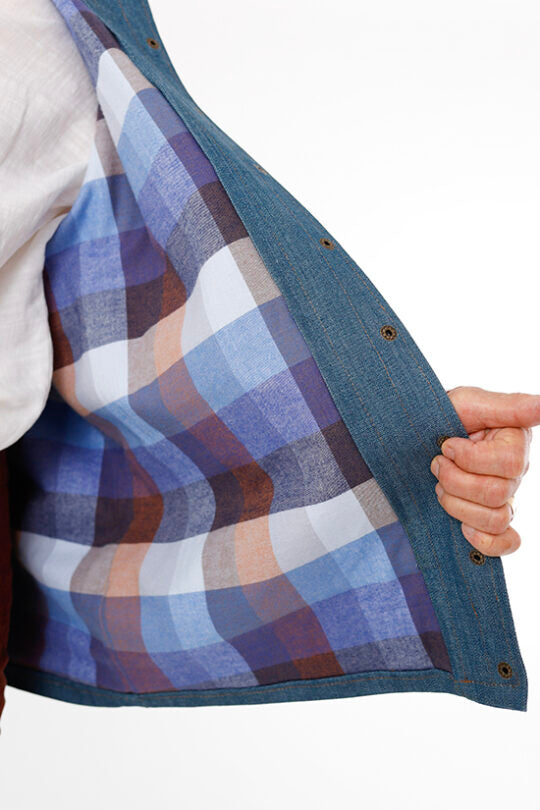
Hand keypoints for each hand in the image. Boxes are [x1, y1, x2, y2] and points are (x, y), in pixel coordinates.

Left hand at [430, 386, 539, 555]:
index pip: (510, 463)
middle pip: (497, 494)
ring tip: (440, 487)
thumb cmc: (441, 417)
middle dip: (455, 481)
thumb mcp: (468, 402)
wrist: (412, 440)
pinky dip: (486, 541)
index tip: (448, 445)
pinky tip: (465, 529)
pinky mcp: (490, 520)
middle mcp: (515, 473)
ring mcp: (504, 498)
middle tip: (437, 464)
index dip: (471, 458)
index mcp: (515, 442)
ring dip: (457, 505)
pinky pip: (506, 542)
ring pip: (495, 519)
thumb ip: (509, 406)